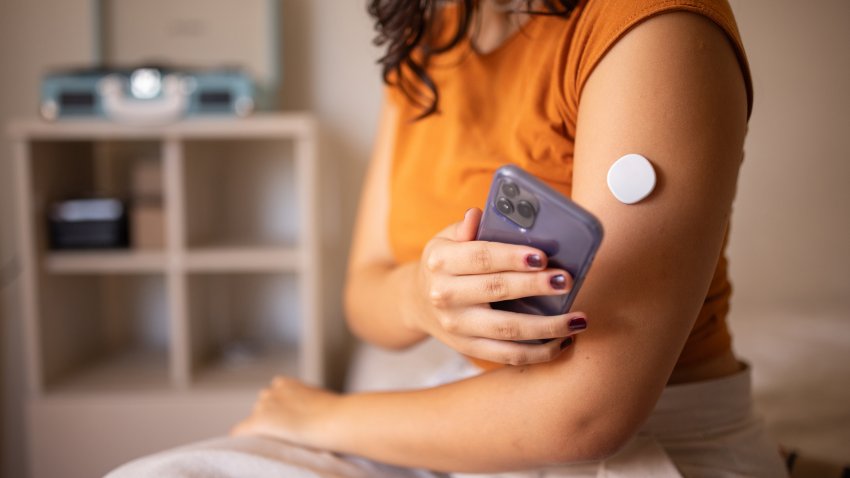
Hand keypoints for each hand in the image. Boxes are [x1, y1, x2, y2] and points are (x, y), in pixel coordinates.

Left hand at [231, 376, 339, 447]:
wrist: (334, 420)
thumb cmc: (336, 414)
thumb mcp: (321, 401)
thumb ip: (309, 404)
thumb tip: (314, 416)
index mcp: (286, 384)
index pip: (272, 395)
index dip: (280, 410)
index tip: (289, 422)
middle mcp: (271, 392)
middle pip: (261, 407)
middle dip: (270, 419)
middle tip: (285, 435)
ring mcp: (262, 407)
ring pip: (253, 421)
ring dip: (261, 430)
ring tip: (275, 444)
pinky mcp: (257, 422)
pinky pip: (239, 433)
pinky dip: (241, 441)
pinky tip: (248, 450)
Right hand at [409, 208, 588, 365]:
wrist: (418, 302)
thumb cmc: (445, 263)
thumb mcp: (446, 239)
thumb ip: (465, 228)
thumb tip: (478, 215)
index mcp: (441, 262)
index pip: (480, 257)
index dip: (511, 257)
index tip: (542, 256)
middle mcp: (445, 295)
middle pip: (496, 290)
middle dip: (534, 286)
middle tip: (566, 281)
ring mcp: (457, 326)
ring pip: (507, 330)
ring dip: (546, 327)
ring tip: (578, 319)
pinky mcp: (468, 348)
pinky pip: (507, 355)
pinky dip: (538, 354)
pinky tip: (564, 342)